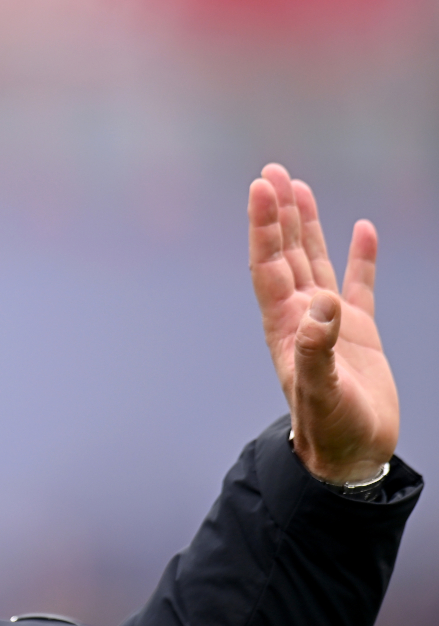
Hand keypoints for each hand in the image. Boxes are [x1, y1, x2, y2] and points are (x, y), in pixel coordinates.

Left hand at [248, 163, 398, 483]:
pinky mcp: (358, 331)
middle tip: (273, 171)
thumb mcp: (320, 389)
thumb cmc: (330, 427)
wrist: (350, 454)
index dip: (264, 227)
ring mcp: (329, 321)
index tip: (262, 188)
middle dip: (279, 213)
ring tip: (299, 187)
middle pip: (286, 253)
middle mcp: (301, 315)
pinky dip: (359, 256)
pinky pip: (358, 283)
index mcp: (285, 324)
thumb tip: (322, 304)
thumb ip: (318, 348)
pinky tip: (362, 228)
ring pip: (315, 260)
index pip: (269, 265)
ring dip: (307, 226)